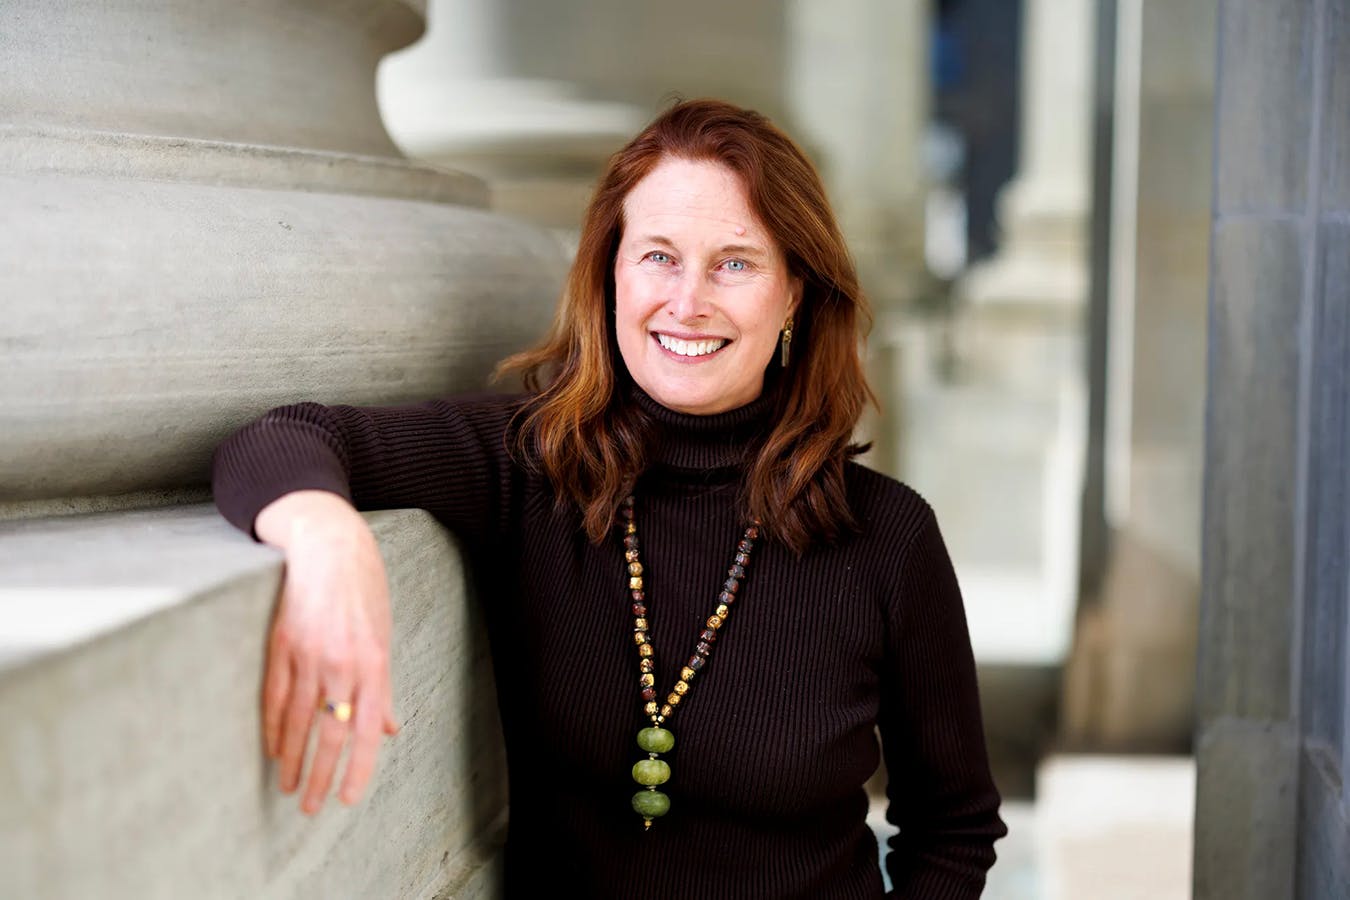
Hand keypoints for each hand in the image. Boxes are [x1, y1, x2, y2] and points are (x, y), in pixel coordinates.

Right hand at [255, 491, 399, 814]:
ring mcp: (308, 654)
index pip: (366, 730)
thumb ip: (383, 686)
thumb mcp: (383, 635)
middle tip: (310, 807)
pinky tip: (271, 750)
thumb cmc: (363, 590)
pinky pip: (273, 695)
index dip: (356, 769)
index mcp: (374, 663)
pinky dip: (272, 727)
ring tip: (287, 787)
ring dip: (291, 759)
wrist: (328, 543)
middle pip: (329, 732)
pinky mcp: (280, 643)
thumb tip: (389, 729)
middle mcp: (342, 663)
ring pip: (297, 720)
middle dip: (319, 775)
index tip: (345, 799)